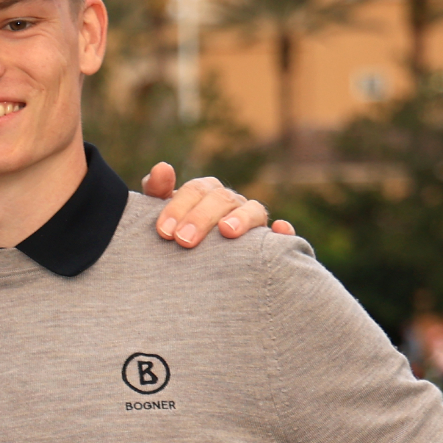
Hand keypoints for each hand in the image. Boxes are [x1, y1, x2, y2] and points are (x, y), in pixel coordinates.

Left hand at [142, 162, 298, 246]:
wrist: (193, 274)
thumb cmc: (177, 238)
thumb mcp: (163, 218)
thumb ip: (157, 193)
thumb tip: (162, 168)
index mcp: (206, 194)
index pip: (196, 190)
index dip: (179, 206)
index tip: (163, 231)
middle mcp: (232, 204)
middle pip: (222, 199)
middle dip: (202, 217)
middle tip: (183, 240)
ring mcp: (253, 223)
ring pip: (254, 211)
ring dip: (242, 218)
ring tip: (227, 231)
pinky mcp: (270, 245)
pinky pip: (284, 236)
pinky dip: (284, 232)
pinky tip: (279, 232)